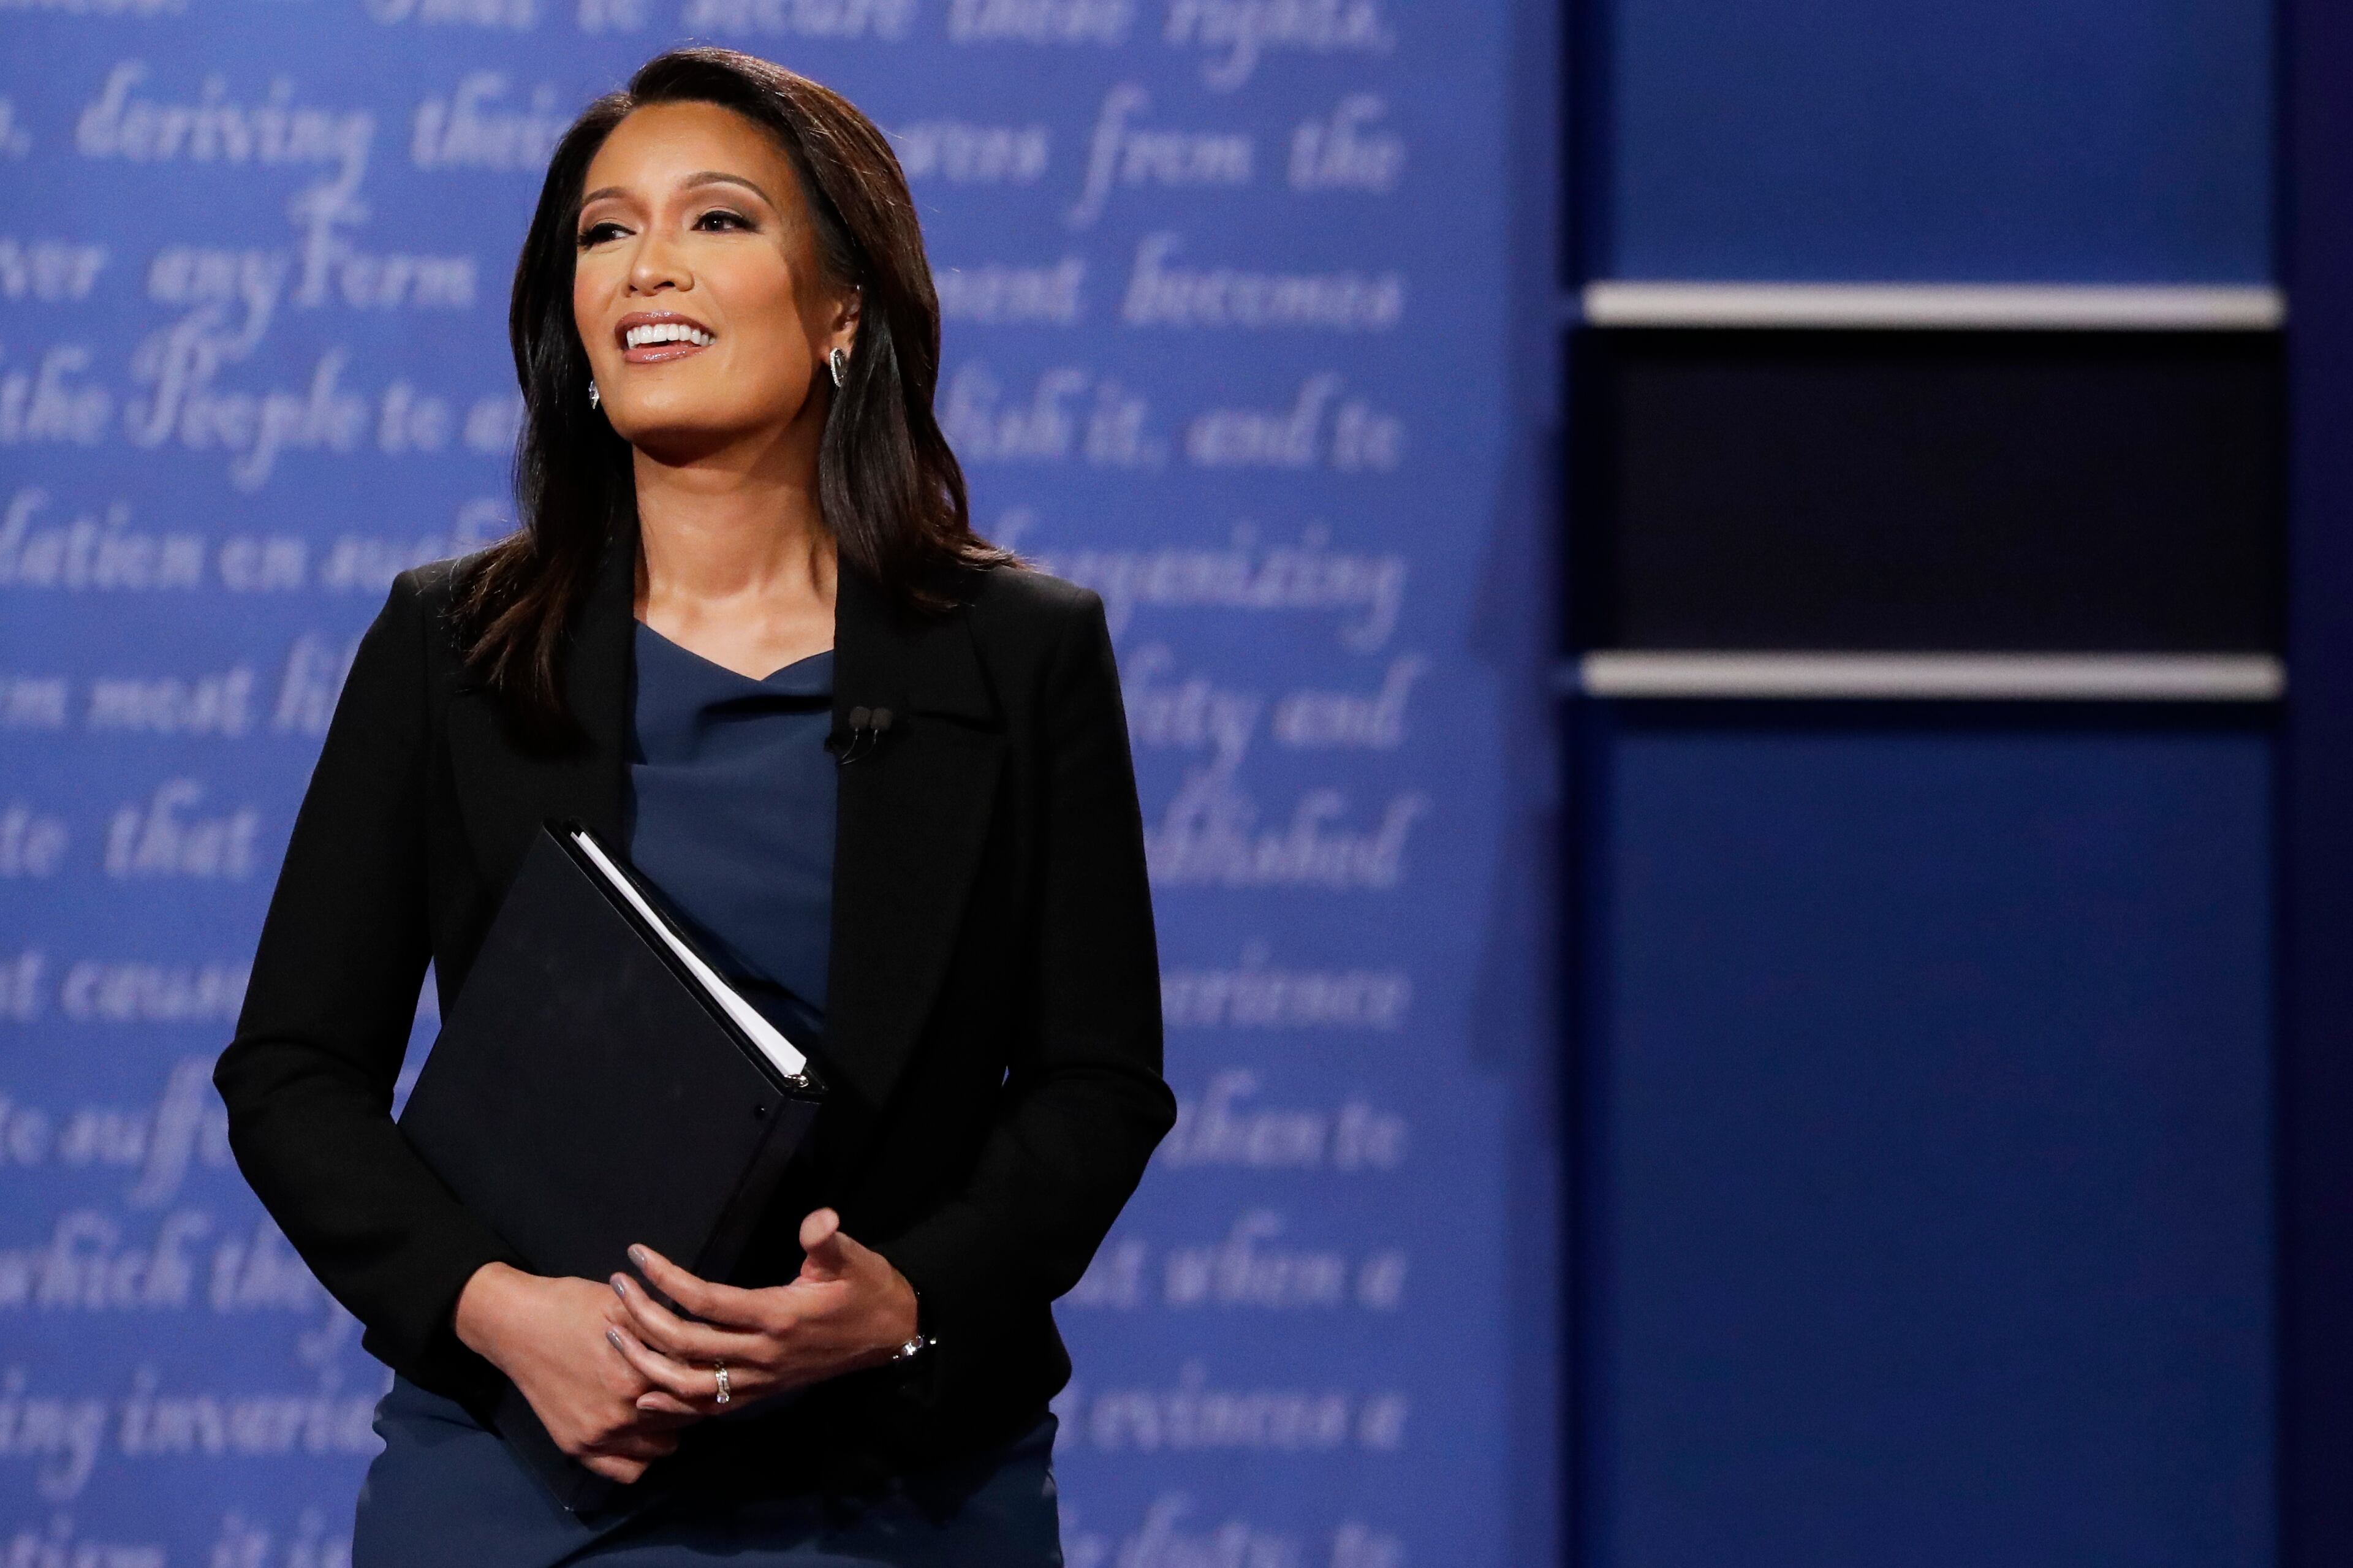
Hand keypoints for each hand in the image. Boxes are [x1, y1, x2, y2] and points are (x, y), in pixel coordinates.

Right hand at [453, 1261, 694, 1482]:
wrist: (517, 1325)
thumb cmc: (574, 1306)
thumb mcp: (629, 1308)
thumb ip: (670, 1331)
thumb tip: (711, 1341)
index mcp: (642, 1372)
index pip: (701, 1386)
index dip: (710, 1373)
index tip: (711, 1366)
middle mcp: (624, 1412)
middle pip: (687, 1419)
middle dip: (693, 1400)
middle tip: (691, 1384)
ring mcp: (599, 1435)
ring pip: (663, 1447)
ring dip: (670, 1428)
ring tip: (666, 1405)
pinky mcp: (578, 1448)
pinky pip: (628, 1471)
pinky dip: (641, 1455)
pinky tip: (642, 1432)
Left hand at [605, 1208, 918, 1416]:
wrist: (892, 1335)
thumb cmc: (868, 1290)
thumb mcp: (853, 1257)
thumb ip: (826, 1240)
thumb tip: (819, 1218)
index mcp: (778, 1315)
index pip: (706, 1300)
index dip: (667, 1279)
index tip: (637, 1255)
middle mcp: (763, 1353)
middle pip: (686, 1343)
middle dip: (642, 1316)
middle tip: (616, 1287)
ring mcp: (760, 1378)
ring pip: (688, 1383)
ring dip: (645, 1362)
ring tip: (615, 1333)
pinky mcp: (762, 1392)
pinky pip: (709, 1406)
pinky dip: (672, 1405)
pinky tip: (643, 1396)